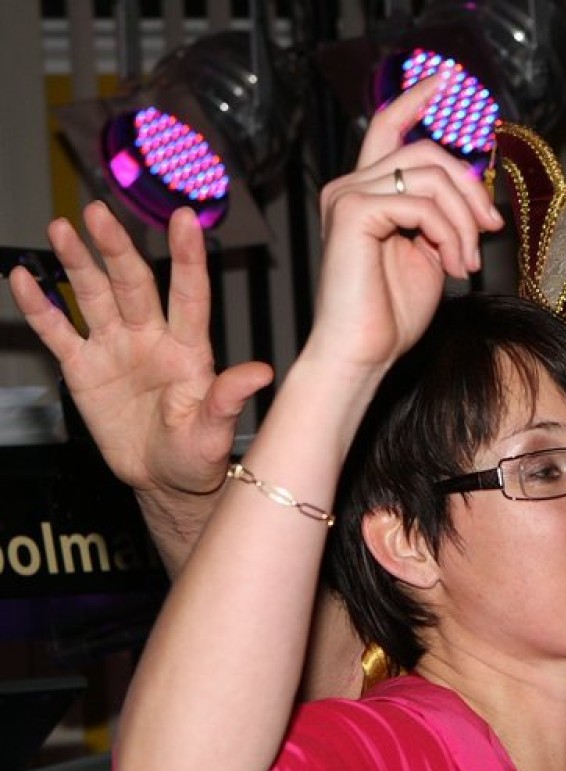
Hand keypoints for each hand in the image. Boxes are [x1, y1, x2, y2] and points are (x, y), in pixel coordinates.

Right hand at [6, 202, 269, 496]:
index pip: (189, 295)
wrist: (163, 481)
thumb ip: (228, 399)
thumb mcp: (214, 433)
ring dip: (78, 263)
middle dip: (115, 248)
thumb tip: (260, 372)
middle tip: (98, 213)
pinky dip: (40, 306)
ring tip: (62, 228)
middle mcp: (152, 339)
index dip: (186, 257)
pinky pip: (58, 331)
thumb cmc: (196, 457)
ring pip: (95, 296)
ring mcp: (116, 349)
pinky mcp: (85, 368)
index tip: (184, 218)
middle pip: (133, 284)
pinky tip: (24, 278)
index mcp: (189, 351)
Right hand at [302, 76, 503, 370]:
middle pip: (426, 151)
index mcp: (368, 191)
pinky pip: (421, 203)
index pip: (389, 125)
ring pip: (430, 175)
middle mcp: (351, 185)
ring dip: (464, 220)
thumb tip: (477, 191)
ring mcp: (348, 195)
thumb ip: (446, 216)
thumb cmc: (394, 314)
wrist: (365, 352)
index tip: (448, 81)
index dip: (417, 98)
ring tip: (467, 263)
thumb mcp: (432, 253)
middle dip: (470, 187)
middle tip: (492, 229)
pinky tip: (453, 265)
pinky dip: (450, 233)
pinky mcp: (353, 211)